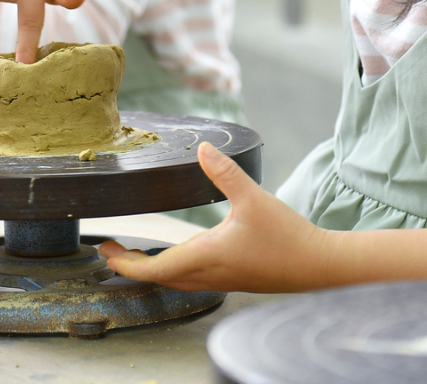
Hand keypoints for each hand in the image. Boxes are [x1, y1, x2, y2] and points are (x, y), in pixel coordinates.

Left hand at [98, 142, 331, 292]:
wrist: (320, 267)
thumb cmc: (287, 236)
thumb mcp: (253, 197)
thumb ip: (224, 172)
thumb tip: (203, 147)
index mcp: (207, 256)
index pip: (155, 267)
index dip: (126, 262)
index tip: (107, 251)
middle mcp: (210, 274)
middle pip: (160, 277)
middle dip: (132, 265)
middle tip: (111, 250)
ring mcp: (223, 280)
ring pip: (178, 280)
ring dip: (154, 268)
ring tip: (137, 253)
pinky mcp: (235, 279)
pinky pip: (194, 279)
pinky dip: (175, 269)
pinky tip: (179, 255)